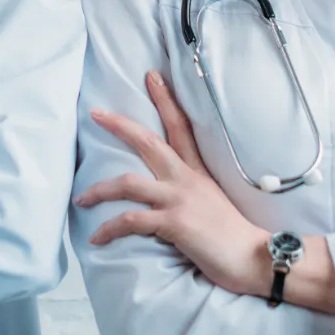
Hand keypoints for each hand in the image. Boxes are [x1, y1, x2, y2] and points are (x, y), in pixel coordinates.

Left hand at [74, 71, 272, 297]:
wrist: (254, 257)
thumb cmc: (233, 235)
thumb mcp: (212, 201)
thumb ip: (190, 191)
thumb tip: (170, 192)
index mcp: (197, 172)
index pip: (180, 127)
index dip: (165, 100)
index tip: (151, 77)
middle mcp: (186, 179)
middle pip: (149, 142)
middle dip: (120, 125)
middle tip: (96, 113)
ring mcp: (179, 199)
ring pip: (128, 182)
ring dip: (99, 190)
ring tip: (81, 199)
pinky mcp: (174, 223)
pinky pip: (131, 221)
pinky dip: (109, 228)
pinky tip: (97, 238)